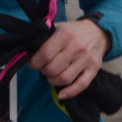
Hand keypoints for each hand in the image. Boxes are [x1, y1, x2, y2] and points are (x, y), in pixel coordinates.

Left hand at [0, 0, 121, 121]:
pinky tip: (60, 94)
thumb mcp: (57, 26)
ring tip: (50, 76)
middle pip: (53, 69)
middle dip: (43, 72)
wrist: (98, 32)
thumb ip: (42, 37)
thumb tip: (22, 47)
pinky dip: (68, 93)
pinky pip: (81, 85)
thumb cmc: (73, 31)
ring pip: (64, 79)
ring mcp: (86, 59)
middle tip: (42, 69)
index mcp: (65, 34)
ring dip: (53, 82)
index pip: (44, 54)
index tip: (32, 63)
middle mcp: (76, 47)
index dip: (34, 62)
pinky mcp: (94, 69)